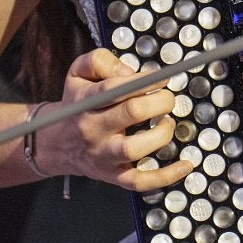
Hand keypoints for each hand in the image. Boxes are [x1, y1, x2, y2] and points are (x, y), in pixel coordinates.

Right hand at [36, 49, 195, 191]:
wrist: (56, 144)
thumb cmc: (77, 104)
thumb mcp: (77, 74)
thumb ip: (99, 61)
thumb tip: (131, 73)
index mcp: (86, 102)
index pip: (116, 88)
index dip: (146, 80)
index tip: (163, 78)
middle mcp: (93, 129)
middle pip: (131, 112)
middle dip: (159, 101)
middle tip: (167, 98)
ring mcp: (104, 155)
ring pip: (134, 148)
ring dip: (161, 133)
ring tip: (167, 123)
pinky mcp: (114, 176)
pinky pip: (140, 181)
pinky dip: (165, 176)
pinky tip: (186, 165)